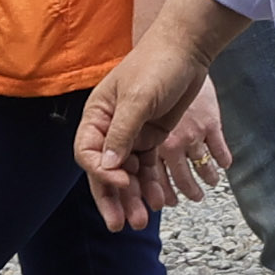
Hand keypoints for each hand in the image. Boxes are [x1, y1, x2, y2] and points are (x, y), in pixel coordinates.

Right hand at [75, 39, 221, 231]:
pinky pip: (148, 168)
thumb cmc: (157, 66)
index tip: (123, 180)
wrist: (187, 50)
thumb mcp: (139, 99)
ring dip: (134, 197)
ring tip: (142, 221)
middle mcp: (110, 128)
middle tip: (121, 224)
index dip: (101, 172)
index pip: (87, 153)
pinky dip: (151, 185)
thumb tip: (107, 167)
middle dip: (113, 198)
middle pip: (105, 171)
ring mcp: (132, 135)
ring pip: (127, 174)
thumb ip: (122, 133)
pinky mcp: (152, 138)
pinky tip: (158, 201)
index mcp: (97, 116)